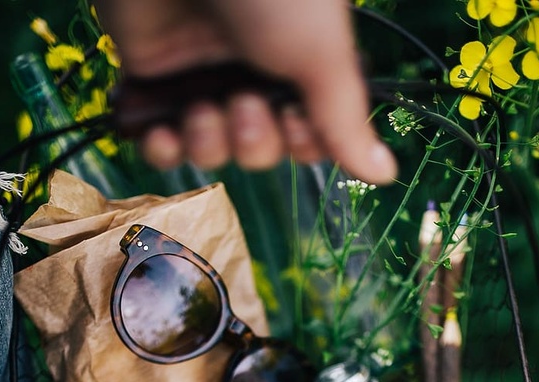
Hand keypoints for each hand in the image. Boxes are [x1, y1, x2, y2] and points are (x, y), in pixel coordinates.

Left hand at [96, 0, 396, 182]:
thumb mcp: (320, 49)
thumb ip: (346, 118)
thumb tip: (386, 174)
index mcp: (300, 56)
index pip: (311, 132)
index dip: (303, 143)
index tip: (298, 122)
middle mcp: (254, 67)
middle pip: (262, 149)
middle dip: (254, 141)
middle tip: (245, 104)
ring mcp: (202, 75)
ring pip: (212, 151)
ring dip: (209, 143)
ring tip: (201, 108)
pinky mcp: (153, 80)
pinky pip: (162, 143)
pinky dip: (163, 149)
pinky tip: (163, 131)